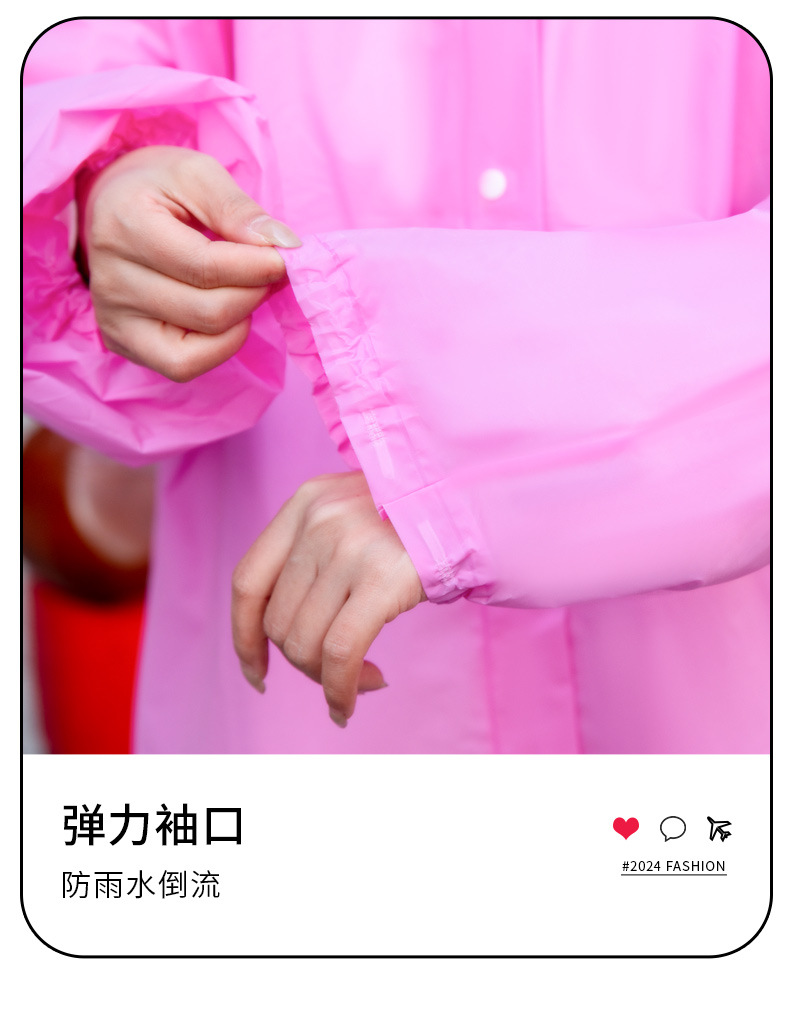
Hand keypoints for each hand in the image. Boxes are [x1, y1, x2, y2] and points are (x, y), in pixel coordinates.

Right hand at [79, 145, 300, 381]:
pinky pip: (183, 367)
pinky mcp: (122, 344)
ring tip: (248, 289)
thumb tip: (283, 245)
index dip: (257, 267)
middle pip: (209, 311)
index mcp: (124, 227)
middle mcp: (111, 280)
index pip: (206, 267)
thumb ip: (237, 208)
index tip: (284, 256)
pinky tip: (227, 319)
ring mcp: (113, 319)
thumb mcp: (196, 175)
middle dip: (254, 292)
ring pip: (202, 342)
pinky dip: (219, 348)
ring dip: (242, 318)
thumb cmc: (158, 189)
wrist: (112, 208)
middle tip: (270, 273)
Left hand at [232, 472, 426, 726]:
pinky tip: (351, 701)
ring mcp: (348, 548)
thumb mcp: (356, 513)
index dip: (244, 637)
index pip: (248, 582)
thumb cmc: (422, 517)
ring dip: (327, 680)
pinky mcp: (382, 579)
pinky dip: (340, 690)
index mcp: (305, 503)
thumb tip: (285, 632)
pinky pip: (340, 653)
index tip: (257, 671)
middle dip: (303, 664)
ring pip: (305, 643)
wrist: (480, 496)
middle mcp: (318, 520)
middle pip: (279, 622)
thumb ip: (316, 551)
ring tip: (363, 680)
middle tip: (339, 675)